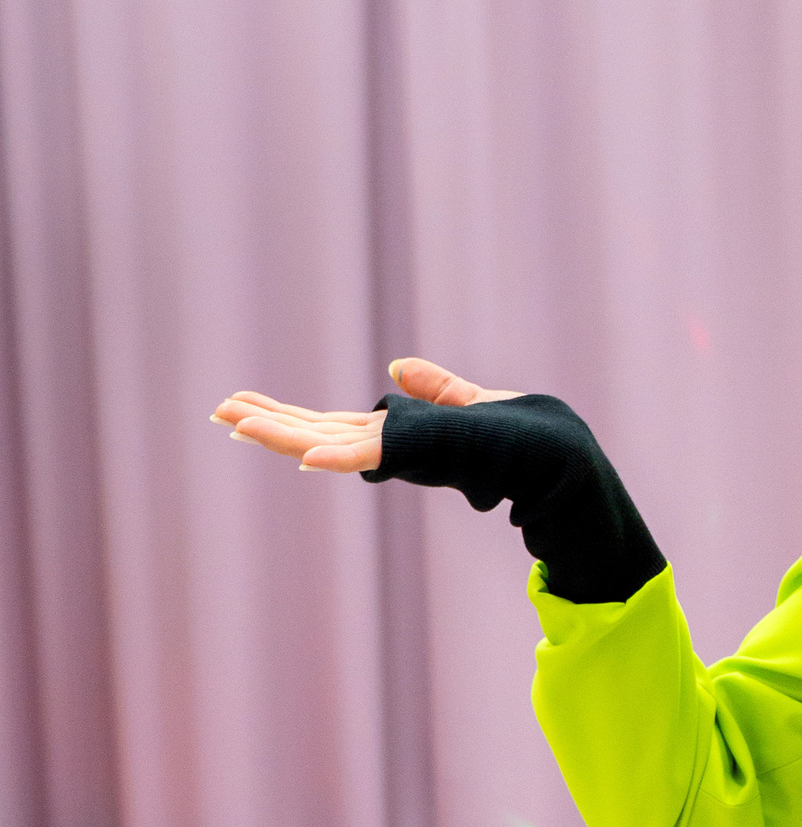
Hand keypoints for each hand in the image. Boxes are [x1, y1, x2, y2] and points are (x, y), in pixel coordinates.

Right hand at [211, 357, 513, 474]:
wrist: (558, 460)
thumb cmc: (524, 441)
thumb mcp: (473, 405)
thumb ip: (438, 389)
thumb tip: (401, 366)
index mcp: (401, 436)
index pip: (332, 424)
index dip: (288, 415)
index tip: (244, 407)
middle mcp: (395, 447)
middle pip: (318, 432)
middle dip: (269, 422)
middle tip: (219, 413)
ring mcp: (404, 455)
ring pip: (329, 444)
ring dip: (282, 434)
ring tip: (234, 422)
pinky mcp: (420, 459)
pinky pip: (372, 457)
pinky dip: (340, 459)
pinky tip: (304, 459)